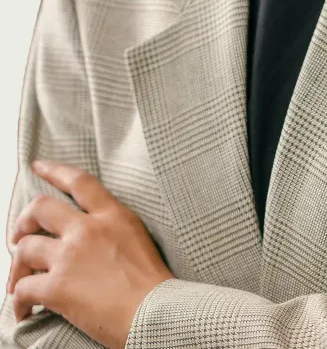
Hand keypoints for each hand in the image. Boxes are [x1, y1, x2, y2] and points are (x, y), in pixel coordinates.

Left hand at [6, 160, 174, 348]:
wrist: (156, 313)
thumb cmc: (153, 285)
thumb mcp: (138, 239)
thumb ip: (112, 229)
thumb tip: (90, 238)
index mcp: (112, 215)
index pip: (79, 181)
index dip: (55, 170)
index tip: (38, 166)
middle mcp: (88, 229)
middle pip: (40, 208)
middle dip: (23, 221)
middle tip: (19, 236)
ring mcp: (70, 256)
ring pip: (25, 248)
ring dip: (16, 267)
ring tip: (18, 282)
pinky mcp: (58, 287)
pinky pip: (24, 288)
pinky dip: (19, 301)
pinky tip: (25, 310)